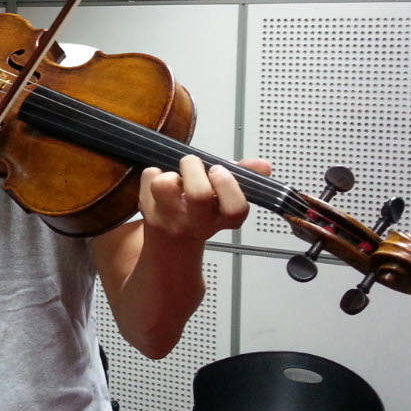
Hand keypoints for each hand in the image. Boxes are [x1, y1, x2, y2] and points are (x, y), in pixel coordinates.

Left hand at [140, 155, 271, 241]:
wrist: (170, 245)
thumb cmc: (199, 214)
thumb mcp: (224, 199)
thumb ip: (243, 178)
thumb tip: (263, 165)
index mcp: (221, 219)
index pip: (236, 209)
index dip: (228, 186)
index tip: (219, 172)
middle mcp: (196, 223)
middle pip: (198, 194)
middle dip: (195, 168)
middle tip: (194, 166)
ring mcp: (169, 219)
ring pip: (164, 184)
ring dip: (170, 173)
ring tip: (174, 179)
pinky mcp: (147, 211)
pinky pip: (149, 177)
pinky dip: (152, 173)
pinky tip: (158, 186)